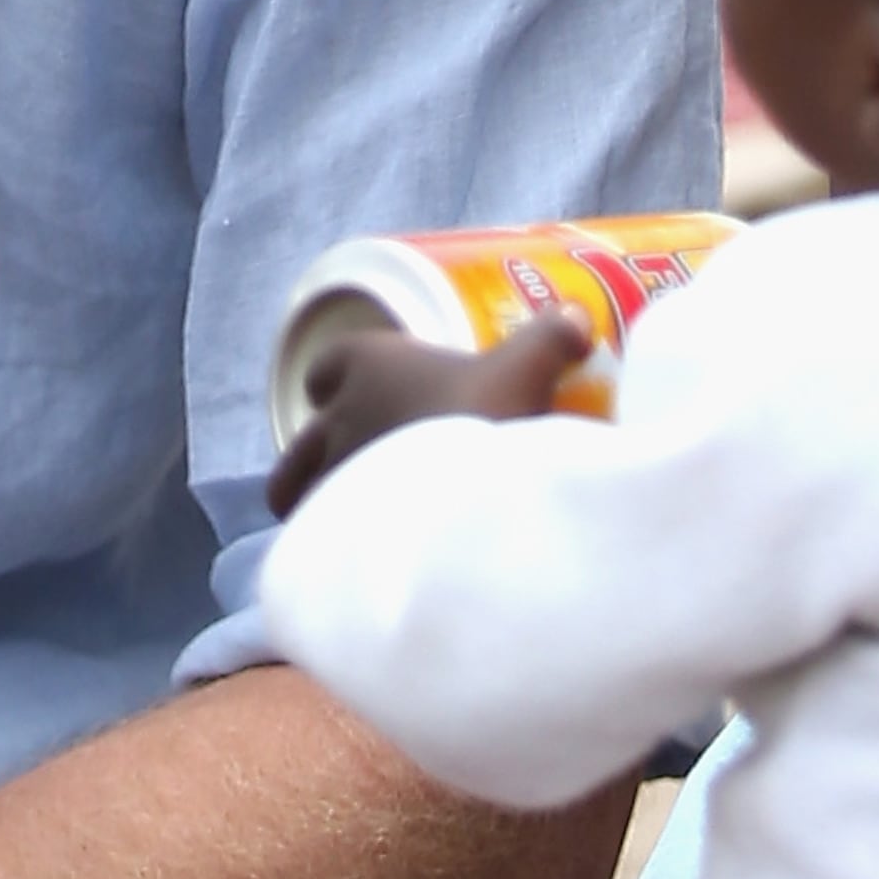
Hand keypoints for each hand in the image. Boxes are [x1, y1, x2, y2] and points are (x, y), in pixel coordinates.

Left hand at [268, 307, 590, 519]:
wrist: (472, 505)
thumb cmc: (491, 420)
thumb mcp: (530, 371)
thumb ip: (552, 340)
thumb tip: (578, 318)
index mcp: (367, 364)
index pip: (329, 365)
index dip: (337, 377)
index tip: (350, 390)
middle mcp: (336, 419)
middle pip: (304, 437)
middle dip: (315, 450)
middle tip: (351, 463)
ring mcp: (330, 481)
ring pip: (300, 491)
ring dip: (317, 498)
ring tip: (349, 516)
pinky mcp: (335, 537)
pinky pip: (319, 541)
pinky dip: (332, 546)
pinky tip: (363, 560)